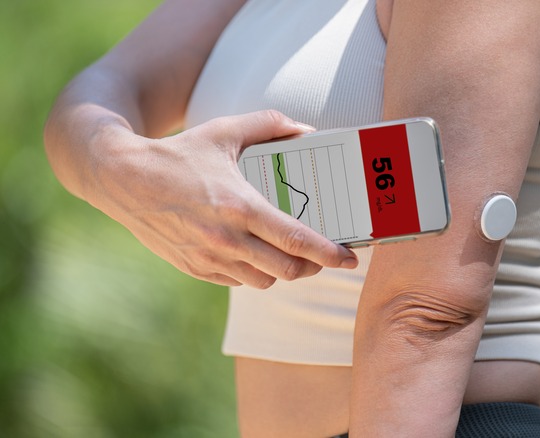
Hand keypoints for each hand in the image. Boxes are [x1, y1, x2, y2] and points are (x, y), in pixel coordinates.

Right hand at [92, 110, 357, 287]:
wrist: (121, 178)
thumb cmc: (177, 154)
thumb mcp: (223, 131)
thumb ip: (269, 125)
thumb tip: (306, 129)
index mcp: (240, 207)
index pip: (296, 240)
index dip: (330, 253)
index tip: (351, 258)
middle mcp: (226, 239)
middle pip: (288, 270)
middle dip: (314, 266)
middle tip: (325, 255)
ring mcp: (208, 258)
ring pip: (265, 281)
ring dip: (284, 271)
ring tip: (291, 253)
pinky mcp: (194, 268)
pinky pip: (238, 282)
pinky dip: (254, 273)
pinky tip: (255, 254)